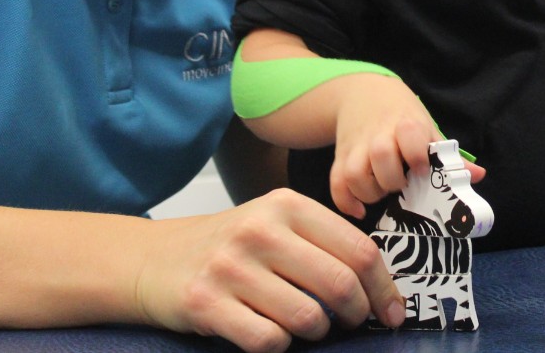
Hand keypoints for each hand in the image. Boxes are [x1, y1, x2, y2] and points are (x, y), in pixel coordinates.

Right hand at [136, 188, 405, 352]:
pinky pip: (269, 340)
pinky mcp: (207, 304)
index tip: (392, 310)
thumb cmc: (227, 246)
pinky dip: (279, 344)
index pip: (358, 249)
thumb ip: (320, 241)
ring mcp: (231, 267)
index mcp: (286, 205)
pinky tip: (271, 330)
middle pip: (339, 284)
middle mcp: (260, 230)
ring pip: (307, 317)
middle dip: (357, 313)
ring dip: (317, 331)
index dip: (383, 287)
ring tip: (308, 325)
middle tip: (353, 322)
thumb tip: (377, 282)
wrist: (152, 259)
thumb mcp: (272, 223)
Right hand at [328, 75, 485, 218]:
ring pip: (354, 173)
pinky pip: (335, 183)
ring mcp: (356, 146)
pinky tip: (360, 210)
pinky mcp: (340, 157)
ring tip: (381, 194)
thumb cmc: (402, 117)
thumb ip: (448, 156)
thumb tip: (478, 176)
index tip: (421, 169)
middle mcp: (379, 134)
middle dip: (392, 180)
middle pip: (381, 155)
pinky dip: (345, 201)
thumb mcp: (426, 128)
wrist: (364, 94)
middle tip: (401, 186)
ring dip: (368, 192)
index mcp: (406, 123)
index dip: (416, 154)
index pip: (410, 134)